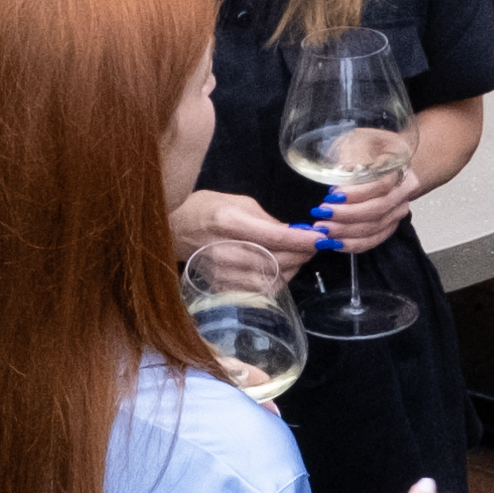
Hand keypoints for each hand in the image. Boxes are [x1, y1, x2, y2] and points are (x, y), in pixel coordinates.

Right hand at [176, 185, 326, 296]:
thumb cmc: (206, 209)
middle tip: (314, 246)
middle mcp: (224, 250)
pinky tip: (282, 268)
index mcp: (228, 222)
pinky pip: (259, 289)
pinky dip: (277, 280)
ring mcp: (221, 272)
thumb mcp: (238, 202)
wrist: (173, 230)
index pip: (274, 237)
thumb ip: (267, 220)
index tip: (320, 238)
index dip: (301, 240)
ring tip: (299, 256)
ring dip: (292, 268)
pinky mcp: (221, 286)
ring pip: (270, 278)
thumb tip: (294, 234)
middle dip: (301, 255)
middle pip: (275, 260)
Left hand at [310, 136, 422, 257]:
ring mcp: (398, 211)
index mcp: (399, 167)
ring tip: (322, 229)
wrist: (376, 155)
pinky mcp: (388, 225)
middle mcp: (404, 191)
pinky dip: (352, 244)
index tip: (331, 195)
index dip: (356, 193)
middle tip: (321, 214)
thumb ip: (348, 158)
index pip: (381, 185)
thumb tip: (335, 178)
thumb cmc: (363, 145)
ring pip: (375, 228)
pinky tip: (333, 242)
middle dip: (347, 216)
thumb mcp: (355, 141)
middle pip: (378, 210)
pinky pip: (373, 240)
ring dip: (346, 232)